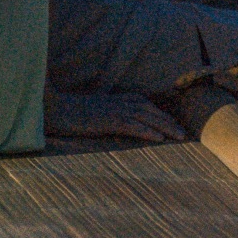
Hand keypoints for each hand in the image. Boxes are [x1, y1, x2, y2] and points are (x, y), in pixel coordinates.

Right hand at [44, 87, 187, 144]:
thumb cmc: (71, 113)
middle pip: (150, 109)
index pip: (145, 103)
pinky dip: (147, 131)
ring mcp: (113, 110)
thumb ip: (108, 115)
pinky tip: (158, 138)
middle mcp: (118, 102)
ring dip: (164, 127)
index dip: (161, 113)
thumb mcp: (94, 113)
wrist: (54, 109)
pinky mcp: (106, 120)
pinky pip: (131, 125)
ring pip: (145, 117)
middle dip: (168, 121)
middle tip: (183, 133)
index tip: (173, 123)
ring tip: (178, 136)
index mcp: (116, 99)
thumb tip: (119, 124)